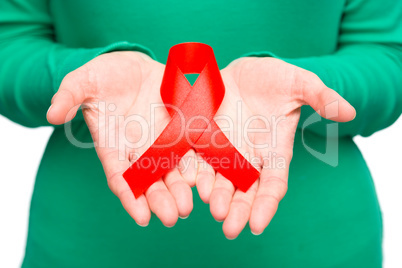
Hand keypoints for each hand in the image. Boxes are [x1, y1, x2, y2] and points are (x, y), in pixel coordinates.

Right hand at [47, 51, 197, 226]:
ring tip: (190, 206)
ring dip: (181, 189)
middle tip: (172, 217)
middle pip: (150, 181)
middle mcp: (138, 150)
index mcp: (113, 145)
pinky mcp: (181, 130)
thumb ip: (69, 95)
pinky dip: (198, 166)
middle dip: (160, 200)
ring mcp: (161, 142)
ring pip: (172, 171)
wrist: (135, 66)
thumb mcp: (84, 80)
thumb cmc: (106, 75)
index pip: (120, 176)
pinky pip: (191, 150)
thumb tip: (51, 114)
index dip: (130, 196)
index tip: (141, 216)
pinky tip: (207, 180)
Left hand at [196, 57, 355, 238]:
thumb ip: (320, 96)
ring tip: (211, 208)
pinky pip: (197, 160)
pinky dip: (193, 173)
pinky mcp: (203, 139)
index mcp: (273, 150)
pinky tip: (187, 184)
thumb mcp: (299, 83)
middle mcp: (248, 156)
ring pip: (219, 179)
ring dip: (215, 195)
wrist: (243, 71)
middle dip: (238, 209)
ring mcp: (224, 150)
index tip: (256, 225)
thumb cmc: (274, 79)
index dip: (266, 204)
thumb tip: (349, 112)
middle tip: (229, 228)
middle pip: (244, 190)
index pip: (273, 183)